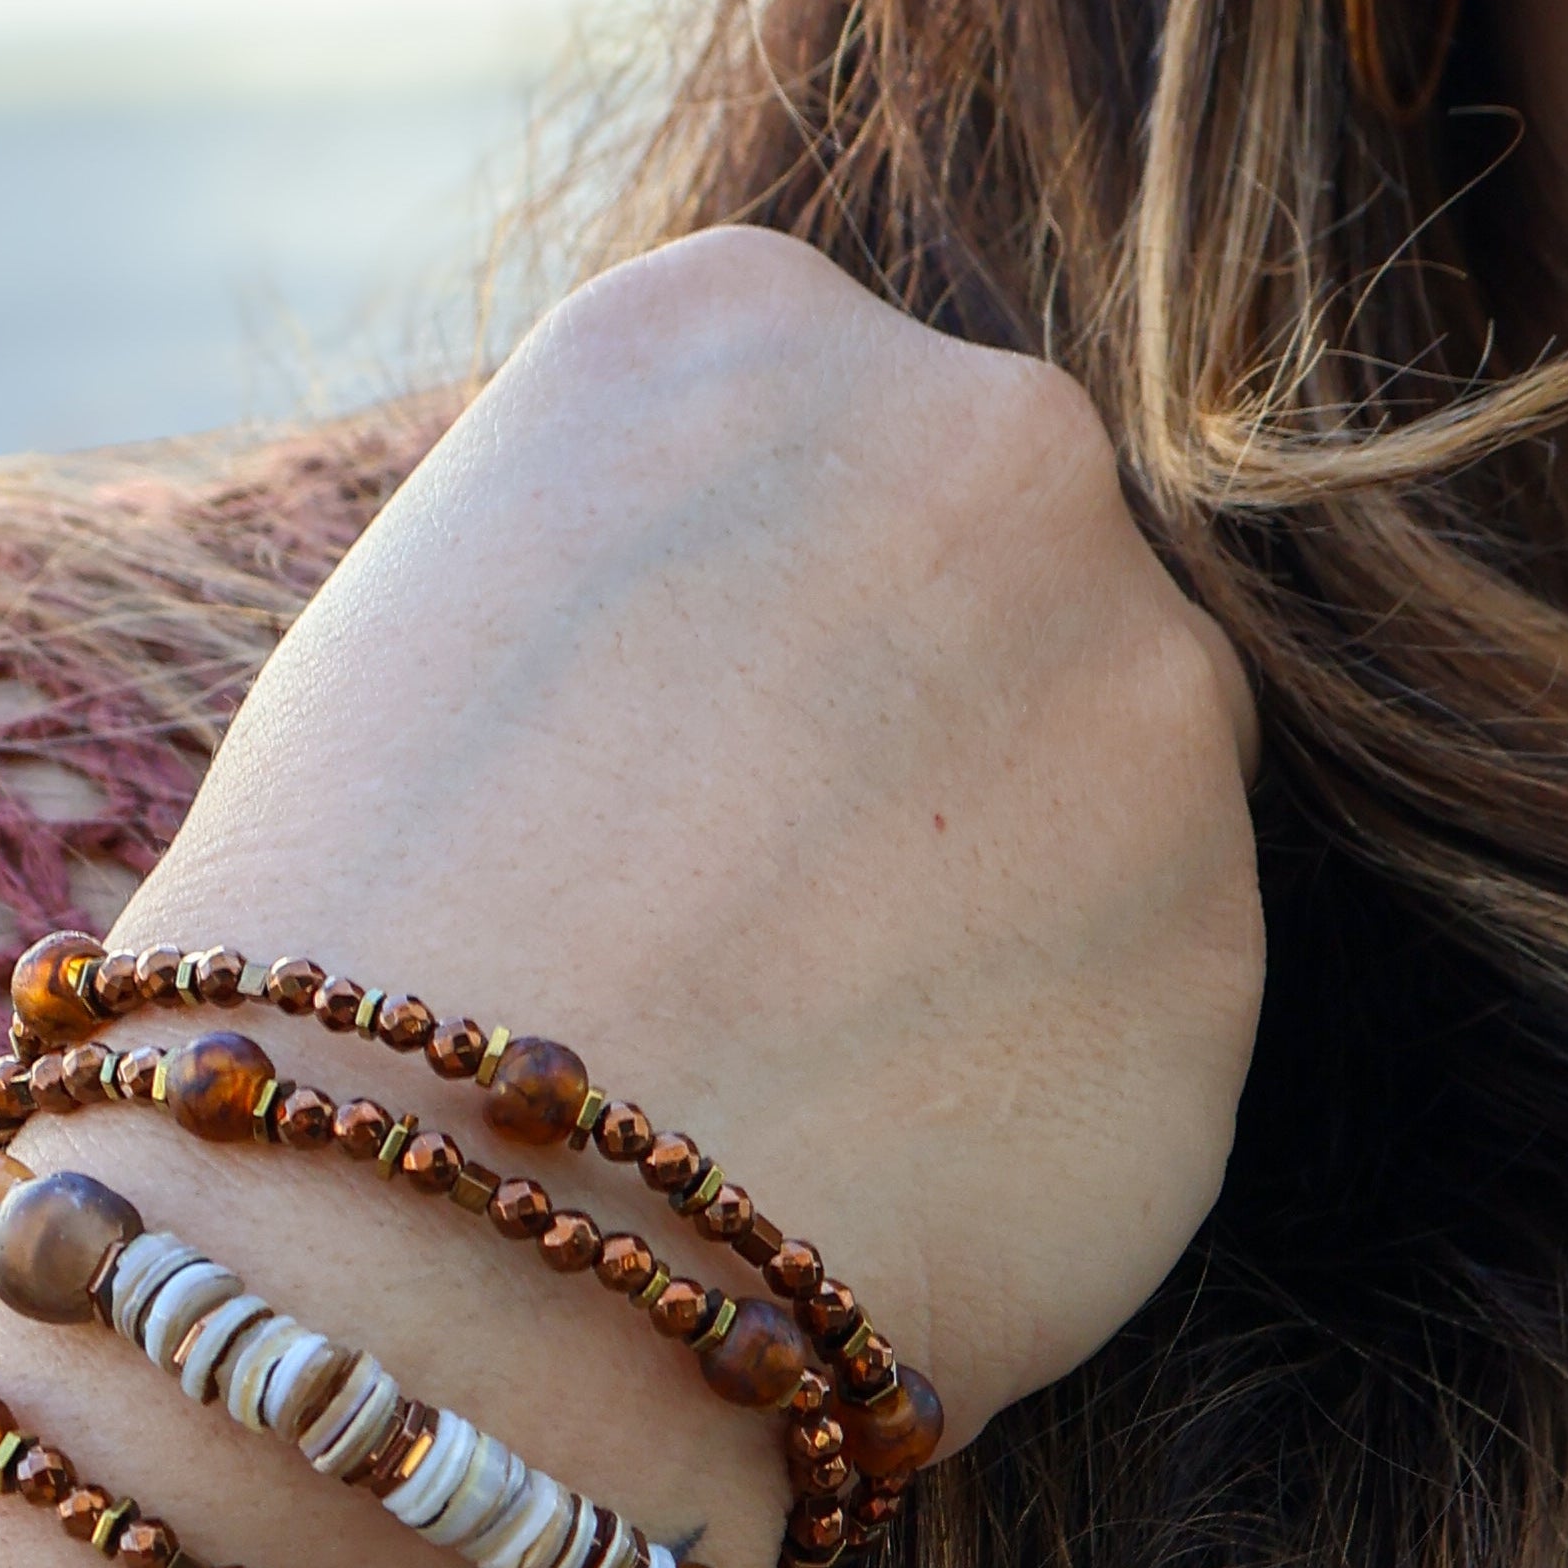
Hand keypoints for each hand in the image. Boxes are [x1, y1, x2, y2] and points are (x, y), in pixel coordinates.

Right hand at [0, 230, 1266, 1567]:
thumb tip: (802, 615)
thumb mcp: (443, 604)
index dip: (744, 619)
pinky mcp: (1227, 951)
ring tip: (785, 1053)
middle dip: (916, 723)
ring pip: (1109, 781)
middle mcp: (989, 441)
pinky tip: (867, 1153)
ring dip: (1000, 896)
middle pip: (1007, 566)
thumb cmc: (340, 931)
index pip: (820, 426)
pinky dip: (1038, 1074)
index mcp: (740, 324)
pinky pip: (1144, 997)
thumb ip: (673, 542)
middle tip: (749, 914)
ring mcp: (1143, 693)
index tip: (658, 757)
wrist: (398, 1244)